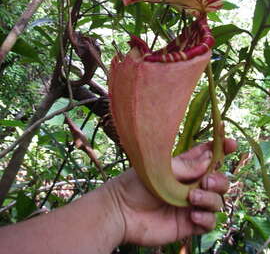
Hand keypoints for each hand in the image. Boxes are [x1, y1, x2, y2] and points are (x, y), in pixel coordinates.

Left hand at [105, 139, 235, 246]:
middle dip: (218, 180)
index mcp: (183, 167)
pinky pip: (210, 222)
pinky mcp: (189, 223)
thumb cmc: (135, 184)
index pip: (207, 156)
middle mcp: (190, 185)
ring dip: (210, 200)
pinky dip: (206, 218)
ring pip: (217, 201)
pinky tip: (192, 215)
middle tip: (205, 182)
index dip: (221, 148)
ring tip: (191, 200)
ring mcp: (191, 205)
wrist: (121, 212)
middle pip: (218, 180)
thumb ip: (186, 166)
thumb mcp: (160, 168)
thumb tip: (211, 158)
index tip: (231, 143)